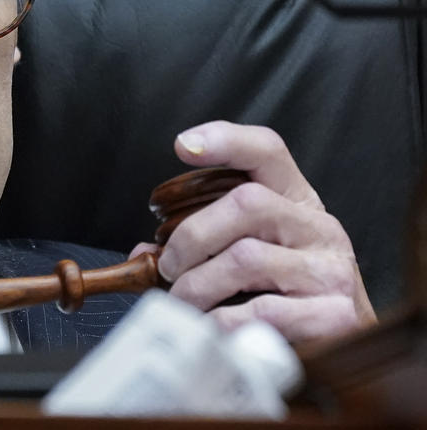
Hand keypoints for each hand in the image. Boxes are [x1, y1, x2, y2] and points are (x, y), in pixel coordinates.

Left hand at [133, 120, 376, 341]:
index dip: (226, 139)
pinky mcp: (334, 315)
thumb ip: (202, 245)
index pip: (267, 150)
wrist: (346, 351)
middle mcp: (319, 227)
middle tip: (168, 266)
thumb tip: (144, 255)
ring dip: (198, 284)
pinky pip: (262, 310)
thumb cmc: (284, 297)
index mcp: (296, 202)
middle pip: (246, 202)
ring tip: (184, 302)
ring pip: (246, 257)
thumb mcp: (250, 257)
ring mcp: (331, 270)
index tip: (183, 145)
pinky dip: (222, 320)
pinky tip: (212, 326)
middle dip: (192, 235)